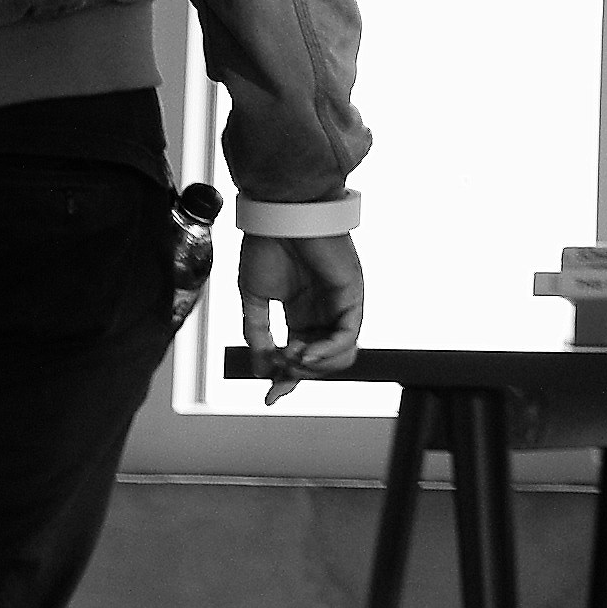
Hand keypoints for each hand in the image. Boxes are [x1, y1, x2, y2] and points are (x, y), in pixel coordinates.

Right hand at [241, 233, 366, 386]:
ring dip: (314, 365)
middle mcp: (324, 312)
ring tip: (291, 354)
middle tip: (278, 362)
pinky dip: (327, 351)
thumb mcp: (253, 297)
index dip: (287, 379)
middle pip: (322, 363)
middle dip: (298, 372)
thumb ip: (258, 334)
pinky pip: (348, 336)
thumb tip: (261, 370)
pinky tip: (306, 352)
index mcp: (302, 312)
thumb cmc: (267, 244)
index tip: (270, 395)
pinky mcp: (353, 295)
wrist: (278, 212)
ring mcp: (341, 304)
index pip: (302, 357)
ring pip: (341, 357)